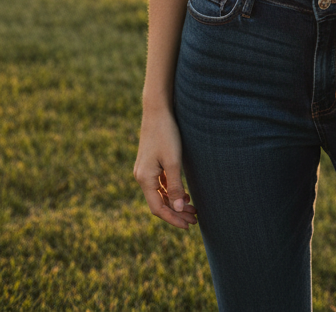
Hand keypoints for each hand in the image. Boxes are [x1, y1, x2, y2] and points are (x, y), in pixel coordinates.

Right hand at [134, 106, 197, 229]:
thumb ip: (175, 187)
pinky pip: (159, 184)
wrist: (157, 110)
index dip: (173, 219)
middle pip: (159, 203)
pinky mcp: (150, 164)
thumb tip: (177, 210)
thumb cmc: (166, 134)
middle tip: (194, 220)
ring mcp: (145, 171)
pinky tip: (184, 194)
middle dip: (176, 213)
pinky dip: (171, 191)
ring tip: (192, 209)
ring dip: (174, 203)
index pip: (158, 208)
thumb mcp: (173, 162)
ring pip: (160, 194)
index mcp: (144, 179)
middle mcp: (141, 177)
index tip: (187, 225)